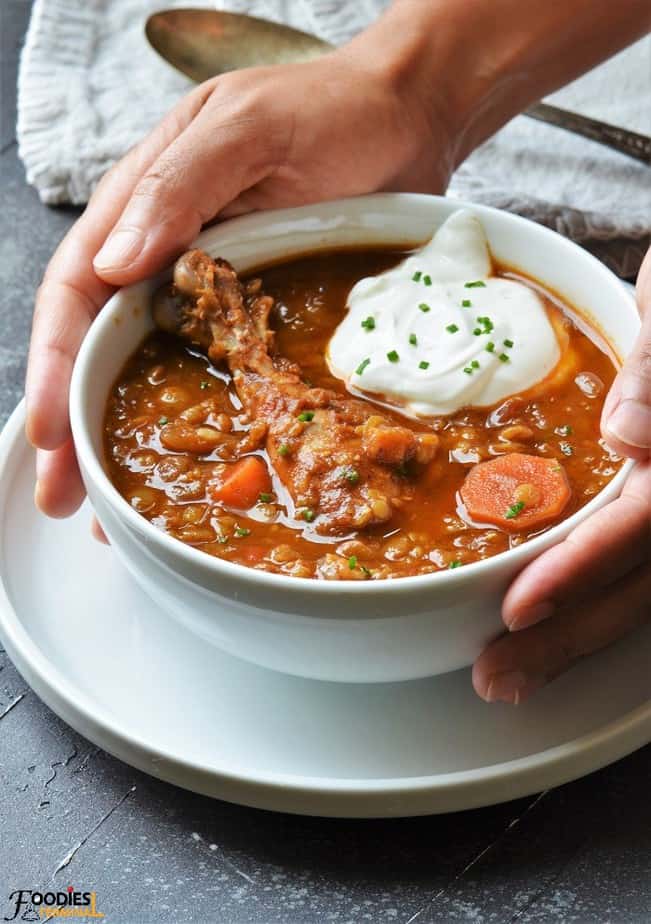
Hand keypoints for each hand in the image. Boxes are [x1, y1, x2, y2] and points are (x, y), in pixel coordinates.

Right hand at [25, 49, 450, 516]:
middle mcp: (162, 250)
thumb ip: (177, 187)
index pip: (77, 289)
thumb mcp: (247, 131)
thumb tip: (113, 264)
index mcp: (143, 203)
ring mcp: (207, 284)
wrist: (405, 119)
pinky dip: (192, 417)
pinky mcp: (250, 308)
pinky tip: (189, 462)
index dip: (54, 362)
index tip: (50, 429)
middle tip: (64, 500)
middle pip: (98, 342)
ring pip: (145, 364)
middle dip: (74, 420)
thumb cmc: (329, 110)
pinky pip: (209, 368)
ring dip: (121, 432)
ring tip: (105, 510)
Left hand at [474, 247, 650, 703]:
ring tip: (506, 677)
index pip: (645, 523)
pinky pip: (626, 565)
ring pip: (635, 588)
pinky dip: (581, 602)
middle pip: (639, 583)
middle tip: (494, 679)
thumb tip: (631, 437)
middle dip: (567, 636)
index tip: (519, 606)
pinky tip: (538, 629)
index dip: (584, 570)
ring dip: (572, 638)